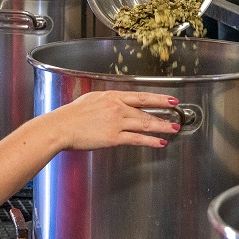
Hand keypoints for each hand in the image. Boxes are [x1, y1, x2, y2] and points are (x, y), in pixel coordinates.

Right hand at [47, 90, 180, 150]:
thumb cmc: (70, 115)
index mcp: (111, 96)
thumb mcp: (90, 100)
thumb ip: (104, 101)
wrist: (61, 127)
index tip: (170, 100)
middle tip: (177, 113)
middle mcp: (117, 107)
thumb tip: (112, 102)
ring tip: (173, 129)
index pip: (140, 96)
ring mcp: (116, 122)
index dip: (157, 99)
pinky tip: (159, 142)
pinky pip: (137, 139)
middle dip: (164, 113)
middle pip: (145, 110)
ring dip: (161, 127)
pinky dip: (150, 141)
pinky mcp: (114, 137)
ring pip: (144, 124)